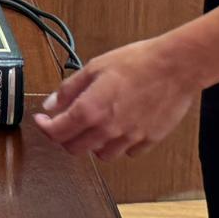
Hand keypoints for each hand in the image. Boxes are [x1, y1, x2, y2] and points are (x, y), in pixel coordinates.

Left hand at [34, 38, 196, 160]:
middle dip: (66, 138)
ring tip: (96, 125)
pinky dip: (119, 144)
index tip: (43, 121)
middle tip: (67, 124)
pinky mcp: (148, 141)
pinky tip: (121, 127)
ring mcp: (129, 138)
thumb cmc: (137, 62)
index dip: (45, 128)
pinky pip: (127, 152)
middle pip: (75, 149)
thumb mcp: (95, 67)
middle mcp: (108, 129)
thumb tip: (51, 105)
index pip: (57, 132)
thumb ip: (70, 89)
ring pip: (101, 155)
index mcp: (90, 110)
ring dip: (93, 144)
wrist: (176, 66)